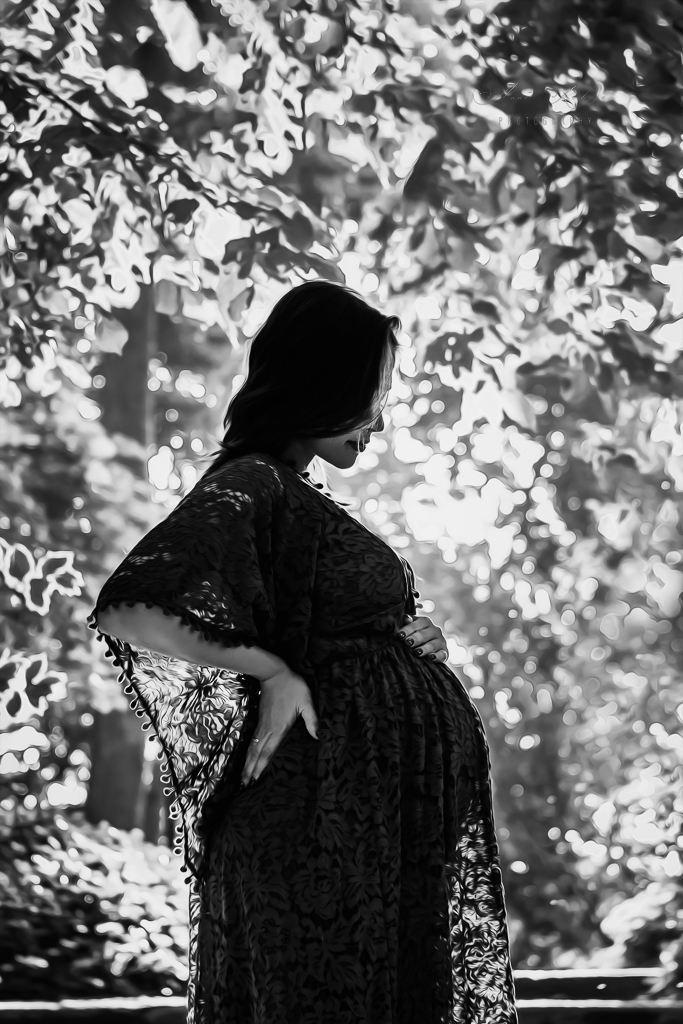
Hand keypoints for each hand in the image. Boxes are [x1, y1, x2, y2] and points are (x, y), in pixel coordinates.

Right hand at [241, 666, 317, 785]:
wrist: (274, 673)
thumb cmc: (293, 687)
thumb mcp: (306, 702)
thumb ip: (312, 720)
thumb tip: (319, 736)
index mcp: (279, 727)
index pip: (269, 751)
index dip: (262, 765)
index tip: (256, 778)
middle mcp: (268, 729)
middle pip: (257, 753)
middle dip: (250, 769)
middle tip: (244, 784)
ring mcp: (262, 724)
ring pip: (253, 747)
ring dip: (247, 762)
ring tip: (243, 776)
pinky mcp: (260, 720)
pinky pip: (253, 740)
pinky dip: (249, 751)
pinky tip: (248, 757)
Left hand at [398, 613, 448, 663]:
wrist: (430, 648)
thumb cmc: (416, 636)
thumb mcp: (411, 628)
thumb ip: (407, 624)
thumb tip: (405, 618)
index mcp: (425, 622)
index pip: (416, 624)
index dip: (407, 630)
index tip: (399, 635)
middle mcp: (434, 630)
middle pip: (423, 635)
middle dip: (415, 639)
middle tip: (408, 643)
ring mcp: (440, 641)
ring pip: (432, 645)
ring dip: (424, 649)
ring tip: (417, 652)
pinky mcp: (444, 653)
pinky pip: (442, 655)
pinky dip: (437, 657)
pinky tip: (431, 658)